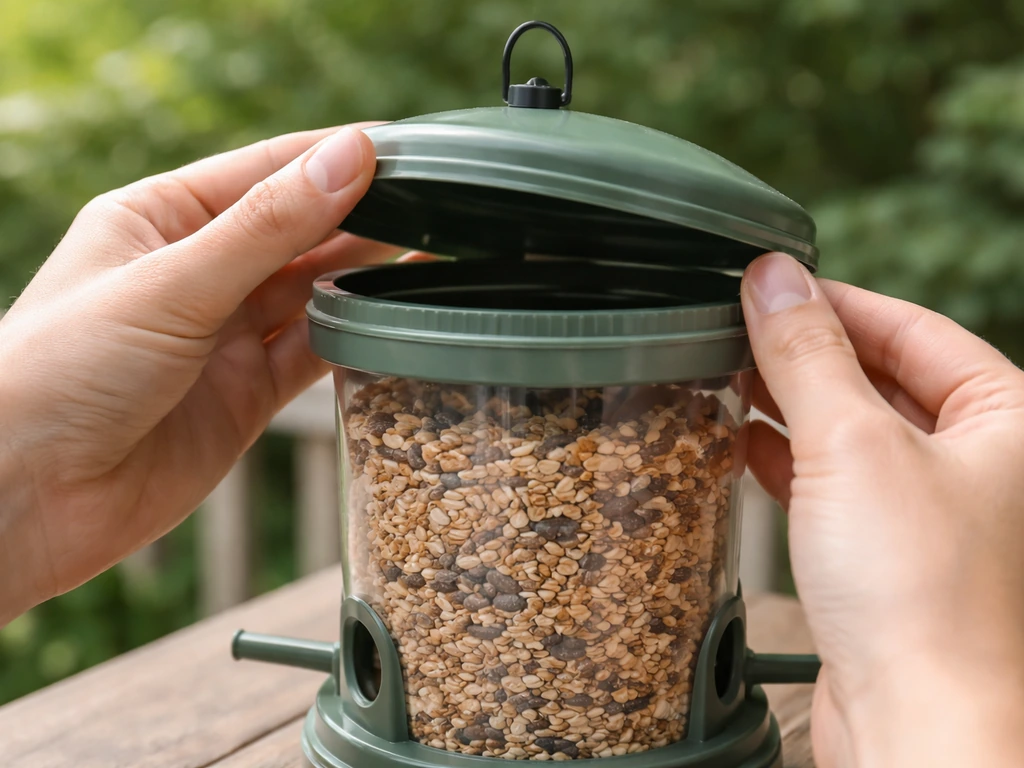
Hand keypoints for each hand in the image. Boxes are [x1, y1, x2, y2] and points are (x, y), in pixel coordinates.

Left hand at [0, 125, 399, 624]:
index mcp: (161, 219)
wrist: (27, 498)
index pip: (264, 171)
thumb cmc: (60, 372)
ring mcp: (224, 336)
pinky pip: (314, 354)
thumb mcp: (171, 284)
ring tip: (429, 253)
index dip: (331, 157)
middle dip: (359, 218)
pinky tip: (393, 318)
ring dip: (364, 276)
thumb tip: (349, 157)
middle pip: (296, 232)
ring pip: (312, 293)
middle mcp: (197, 273)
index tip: (401, 149)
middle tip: (432, 205)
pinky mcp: (246, 395)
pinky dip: (354, 338)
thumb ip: (267, 226)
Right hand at [742, 253, 1023, 766]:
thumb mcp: (852, 445)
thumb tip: (772, 279)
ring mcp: (933, 510)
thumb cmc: (920, 597)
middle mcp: (980, 461)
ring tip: (722, 377)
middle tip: (731, 329)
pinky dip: (786, 459)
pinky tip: (739, 443)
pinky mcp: (889, 554)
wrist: (917, 727)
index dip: (834, 302)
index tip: (765, 284)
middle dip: (804, 355)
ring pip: (852, 431)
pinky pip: (835, 484)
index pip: (912, 328)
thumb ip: (807, 355)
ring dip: (787, 405)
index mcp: (1008, 419)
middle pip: (880, 376)